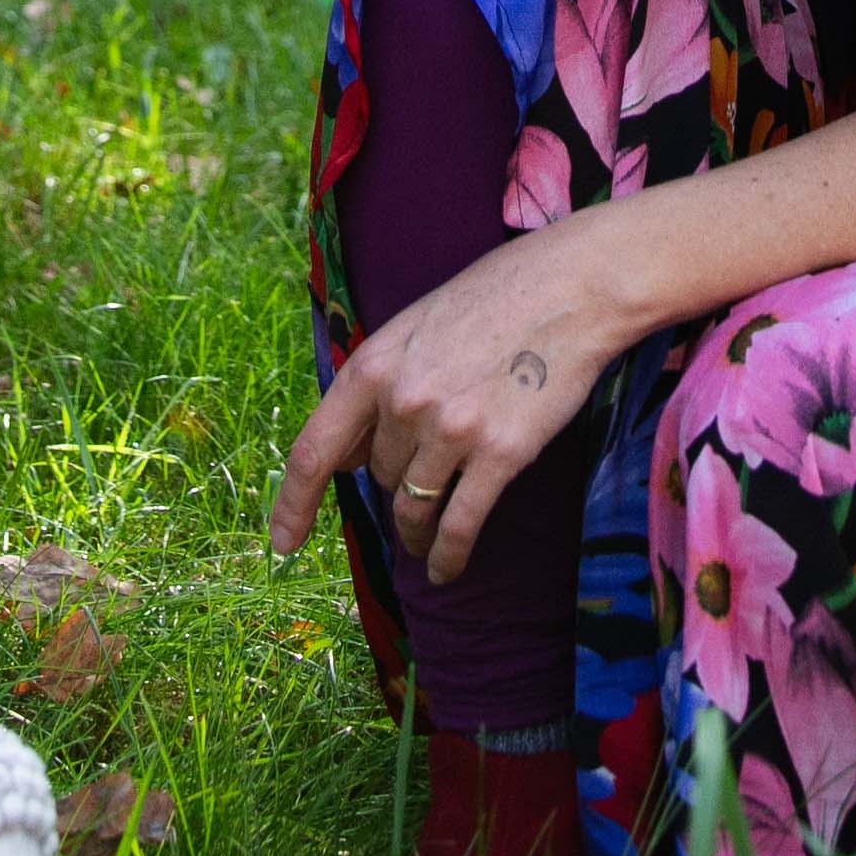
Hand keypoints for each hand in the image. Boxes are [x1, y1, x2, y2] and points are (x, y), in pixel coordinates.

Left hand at [269, 221, 645, 583]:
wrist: (574, 287)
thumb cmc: (497, 298)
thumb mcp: (417, 327)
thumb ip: (380, 386)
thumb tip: (351, 455)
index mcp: (374, 366)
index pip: (315, 451)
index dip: (293, 504)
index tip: (282, 542)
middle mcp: (404, 402)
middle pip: (380, 477)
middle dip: (395, 482)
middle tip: (424, 473)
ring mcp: (451, 430)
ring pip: (413, 507)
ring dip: (415, 532)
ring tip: (422, 546)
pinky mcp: (500, 453)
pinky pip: (459, 524)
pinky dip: (448, 555)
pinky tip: (446, 569)